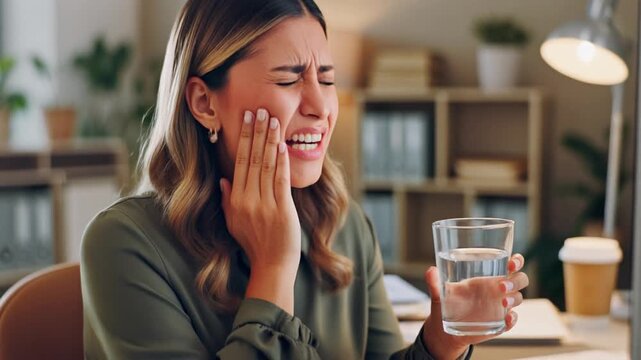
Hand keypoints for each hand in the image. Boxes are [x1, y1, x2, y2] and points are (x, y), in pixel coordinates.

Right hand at [219, 109, 300, 311]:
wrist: (272, 265)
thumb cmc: (254, 243)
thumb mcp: (234, 222)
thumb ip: (227, 199)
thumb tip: (223, 179)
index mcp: (235, 200)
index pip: (239, 162)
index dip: (243, 139)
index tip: (246, 120)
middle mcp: (247, 200)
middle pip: (251, 159)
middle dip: (255, 133)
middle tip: (259, 110)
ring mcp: (265, 205)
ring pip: (265, 166)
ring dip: (269, 141)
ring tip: (272, 120)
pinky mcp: (282, 210)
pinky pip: (280, 181)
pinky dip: (281, 162)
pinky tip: (282, 146)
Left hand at [421, 254, 528, 359]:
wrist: (444, 328)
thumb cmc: (447, 304)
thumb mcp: (440, 292)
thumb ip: (435, 282)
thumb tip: (430, 271)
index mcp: (487, 276)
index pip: (511, 264)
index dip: (517, 261)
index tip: (511, 262)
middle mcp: (497, 290)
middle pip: (520, 280)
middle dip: (515, 280)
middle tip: (501, 286)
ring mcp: (500, 307)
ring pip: (518, 299)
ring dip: (514, 298)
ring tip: (502, 302)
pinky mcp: (499, 323)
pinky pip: (511, 321)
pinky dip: (512, 320)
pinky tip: (507, 319)